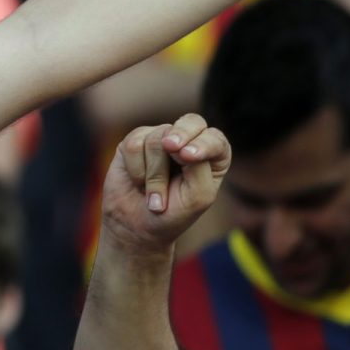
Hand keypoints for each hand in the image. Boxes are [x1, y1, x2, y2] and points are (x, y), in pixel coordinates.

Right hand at [99, 114, 230, 257]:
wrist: (138, 226)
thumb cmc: (174, 214)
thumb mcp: (197, 196)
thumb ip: (198, 166)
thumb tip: (173, 142)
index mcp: (212, 157)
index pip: (215, 138)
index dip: (203, 143)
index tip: (188, 157)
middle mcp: (188, 143)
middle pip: (190, 122)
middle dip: (181, 134)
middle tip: (171, 147)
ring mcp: (160, 140)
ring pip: (157, 140)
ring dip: (153, 175)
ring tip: (154, 196)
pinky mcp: (134, 142)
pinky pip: (134, 144)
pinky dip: (136, 169)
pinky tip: (138, 183)